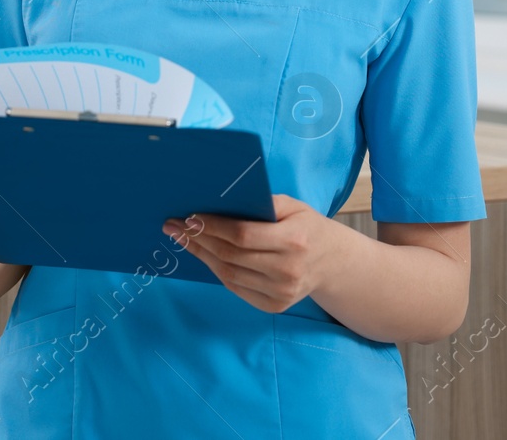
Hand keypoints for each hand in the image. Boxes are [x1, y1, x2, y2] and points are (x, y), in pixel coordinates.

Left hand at [163, 194, 331, 312]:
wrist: (332, 262)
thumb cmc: (306, 226)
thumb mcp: (292, 206)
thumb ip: (261, 203)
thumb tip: (220, 200)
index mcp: (294, 241)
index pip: (242, 235)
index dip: (212, 227)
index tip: (189, 217)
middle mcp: (287, 271)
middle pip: (231, 256)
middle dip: (198, 240)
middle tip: (174, 226)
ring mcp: (281, 293)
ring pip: (229, 275)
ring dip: (202, 256)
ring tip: (183, 240)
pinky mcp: (275, 306)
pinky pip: (236, 288)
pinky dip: (216, 271)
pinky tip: (204, 256)